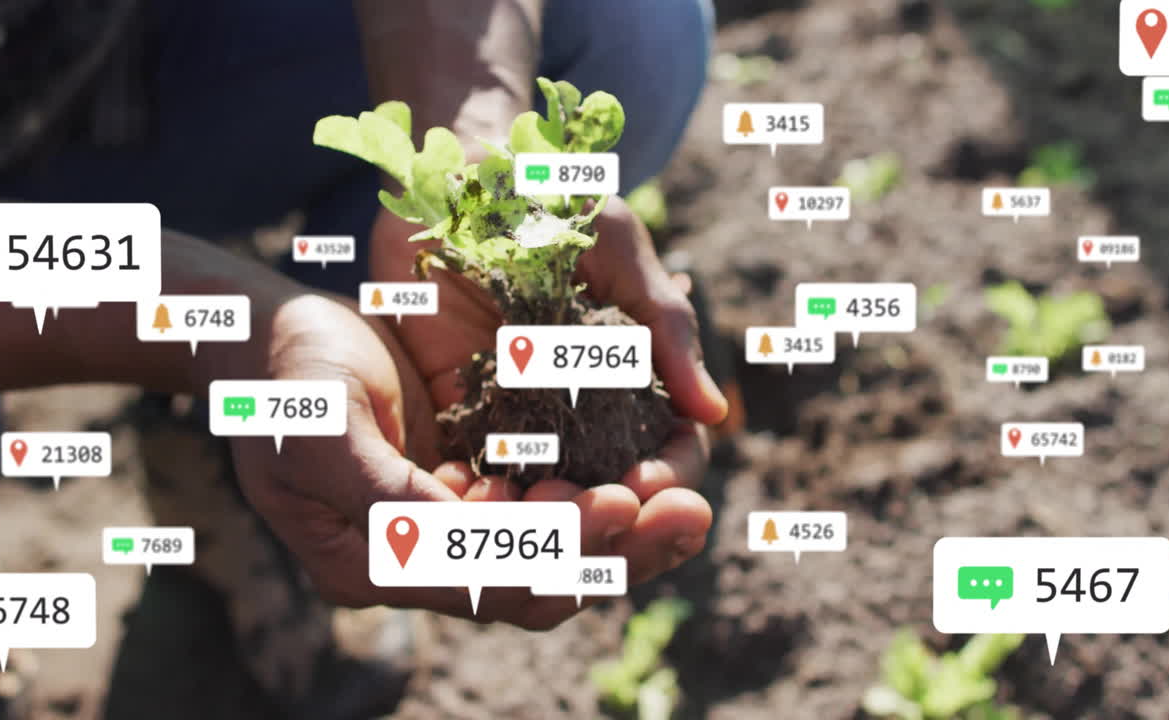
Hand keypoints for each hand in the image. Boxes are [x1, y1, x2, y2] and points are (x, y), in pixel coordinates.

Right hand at [209, 289, 651, 626]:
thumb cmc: (284, 379)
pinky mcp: (469, 483)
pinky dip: (595, 494)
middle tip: (691, 514)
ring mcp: (448, 524)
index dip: (558, 549)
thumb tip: (470, 547)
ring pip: (552, 549)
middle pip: (535, 580)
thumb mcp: (322, 434)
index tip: (622, 501)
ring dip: (622, 530)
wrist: (269, 337)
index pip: (484, 577)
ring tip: (687, 499)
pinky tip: (645, 466)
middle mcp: (419, 560)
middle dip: (617, 550)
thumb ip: (388, 498)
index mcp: (374, 563)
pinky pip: (546, 506)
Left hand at [370, 194, 728, 603]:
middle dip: (613, 512)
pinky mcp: (463, 420)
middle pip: (616, 488)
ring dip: (550, 518)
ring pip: (552, 496)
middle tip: (591, 516)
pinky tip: (479, 505)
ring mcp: (526, 421)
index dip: (669, 474)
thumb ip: (665, 325)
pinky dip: (484, 499)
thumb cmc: (549, 203)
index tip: (649, 484)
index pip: (671, 447)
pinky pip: (480, 477)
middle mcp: (587, 411)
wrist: (454, 184)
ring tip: (535, 518)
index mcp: (636, 377)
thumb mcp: (618, 249)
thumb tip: (713, 413)